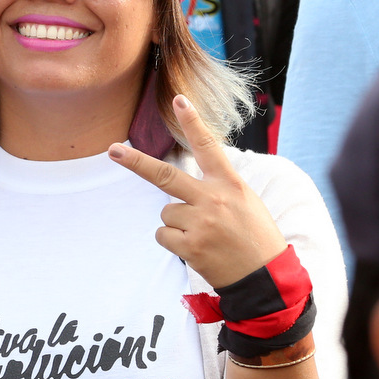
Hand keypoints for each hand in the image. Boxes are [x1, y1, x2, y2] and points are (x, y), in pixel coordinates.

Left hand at [108, 95, 286, 288]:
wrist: (265, 278)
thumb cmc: (254, 237)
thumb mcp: (244, 202)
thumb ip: (215, 187)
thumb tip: (179, 186)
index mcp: (230, 184)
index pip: (208, 146)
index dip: (193, 122)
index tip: (178, 100)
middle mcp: (213, 199)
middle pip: (165, 176)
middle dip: (135, 162)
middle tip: (112, 150)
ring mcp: (201, 223)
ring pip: (166, 212)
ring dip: (178, 224)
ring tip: (205, 236)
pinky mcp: (190, 246)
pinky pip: (163, 235)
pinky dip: (174, 242)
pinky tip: (198, 249)